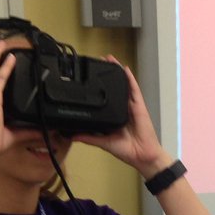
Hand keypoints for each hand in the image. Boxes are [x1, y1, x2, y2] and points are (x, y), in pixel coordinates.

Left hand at [72, 56, 172, 178]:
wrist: (142, 155)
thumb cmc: (127, 150)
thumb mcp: (103, 143)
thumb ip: (89, 138)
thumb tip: (73, 136)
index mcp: (114, 117)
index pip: (105, 99)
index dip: (98, 88)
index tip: (89, 78)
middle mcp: (123, 109)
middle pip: (114, 88)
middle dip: (107, 74)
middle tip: (98, 62)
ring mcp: (131, 106)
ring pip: (123, 85)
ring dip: (117, 72)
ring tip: (109, 59)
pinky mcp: (139, 107)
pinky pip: (134, 90)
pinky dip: (130, 79)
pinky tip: (125, 69)